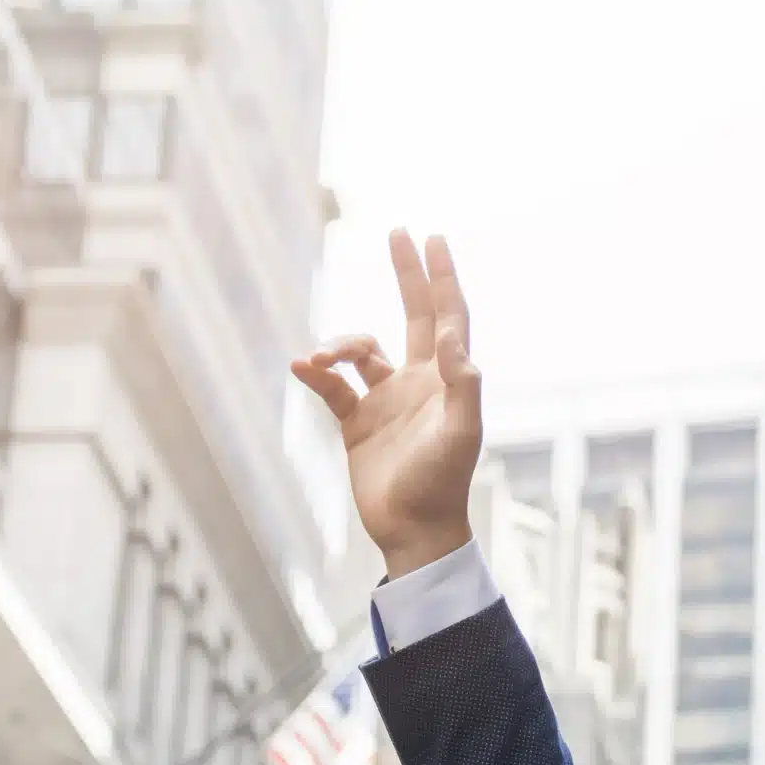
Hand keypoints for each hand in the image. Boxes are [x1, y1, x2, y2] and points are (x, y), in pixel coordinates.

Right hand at [291, 230, 481, 577]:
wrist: (413, 530)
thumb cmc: (443, 483)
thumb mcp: (460, 432)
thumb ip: (461, 384)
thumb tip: (456, 337)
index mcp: (447, 379)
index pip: (449, 316)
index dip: (442, 277)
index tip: (433, 237)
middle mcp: (418, 382)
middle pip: (414, 315)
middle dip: (407, 276)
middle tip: (397, 233)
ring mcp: (386, 401)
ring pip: (359, 351)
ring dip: (340, 344)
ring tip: (324, 356)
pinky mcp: (356, 423)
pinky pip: (332, 387)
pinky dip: (316, 374)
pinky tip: (303, 366)